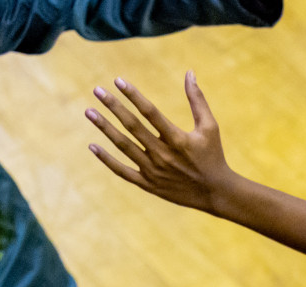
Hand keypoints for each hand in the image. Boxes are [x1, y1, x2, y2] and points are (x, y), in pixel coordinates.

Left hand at [85, 72, 233, 213]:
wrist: (216, 194)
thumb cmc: (213, 156)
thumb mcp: (210, 127)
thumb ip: (198, 100)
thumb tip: (189, 72)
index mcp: (178, 139)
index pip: (151, 112)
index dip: (133, 95)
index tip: (118, 80)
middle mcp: (164, 155)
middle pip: (133, 127)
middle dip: (114, 107)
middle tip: (97, 90)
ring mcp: (155, 171)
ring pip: (124, 146)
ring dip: (105, 128)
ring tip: (89, 112)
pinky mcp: (149, 185)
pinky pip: (123, 171)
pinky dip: (107, 160)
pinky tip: (92, 146)